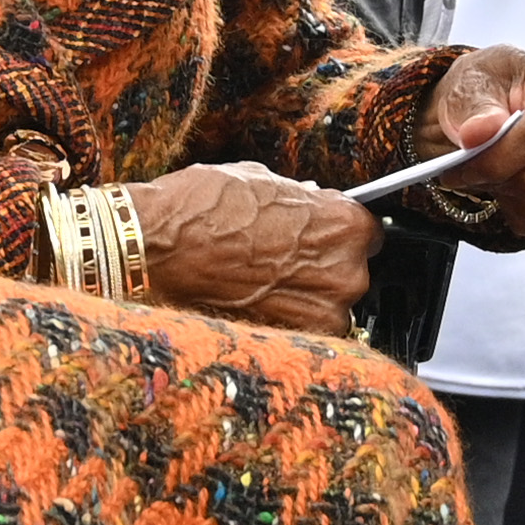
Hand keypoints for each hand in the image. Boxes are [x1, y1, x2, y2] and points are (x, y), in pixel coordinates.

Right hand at [133, 163, 374, 335]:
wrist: (156, 253)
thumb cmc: (200, 213)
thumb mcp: (261, 181)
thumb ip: (299, 199)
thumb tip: (307, 204)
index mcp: (345, 226)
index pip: (368, 233)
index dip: (338, 234)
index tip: (321, 237)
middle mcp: (344, 274)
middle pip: (350, 272)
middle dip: (321, 265)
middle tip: (281, 257)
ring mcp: (322, 316)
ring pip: (327, 305)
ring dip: (304, 296)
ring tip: (261, 282)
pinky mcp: (292, 343)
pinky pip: (303, 329)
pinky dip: (284, 319)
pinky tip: (253, 301)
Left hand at [411, 46, 524, 243]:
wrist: (505, 100)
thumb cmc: (492, 87)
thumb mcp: (470, 83)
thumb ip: (473, 108)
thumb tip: (478, 133)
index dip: (494, 161)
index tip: (460, 171)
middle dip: (496, 182)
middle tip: (470, 173)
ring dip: (508, 198)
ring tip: (492, 176)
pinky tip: (515, 185)